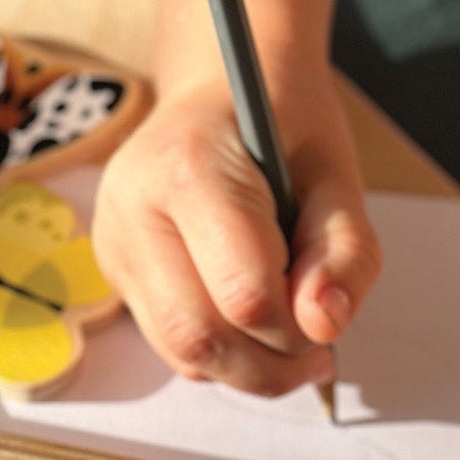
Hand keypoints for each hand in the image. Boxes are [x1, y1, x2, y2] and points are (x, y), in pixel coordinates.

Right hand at [93, 68, 380, 395]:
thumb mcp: (336, 175)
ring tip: (291, 340)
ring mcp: (115, 244)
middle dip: (270, 365)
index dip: (299, 326)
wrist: (219, 92)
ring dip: (247, 368)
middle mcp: (133, 209)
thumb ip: (344, 251)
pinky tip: (252, 323)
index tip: (328, 312)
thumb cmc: (281, 127)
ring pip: (181, 353)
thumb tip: (325, 326)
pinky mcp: (116, 272)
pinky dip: (222, 354)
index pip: (244, 295)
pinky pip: (172, 345)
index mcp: (188, 168)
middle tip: (317, 353)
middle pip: (200, 336)